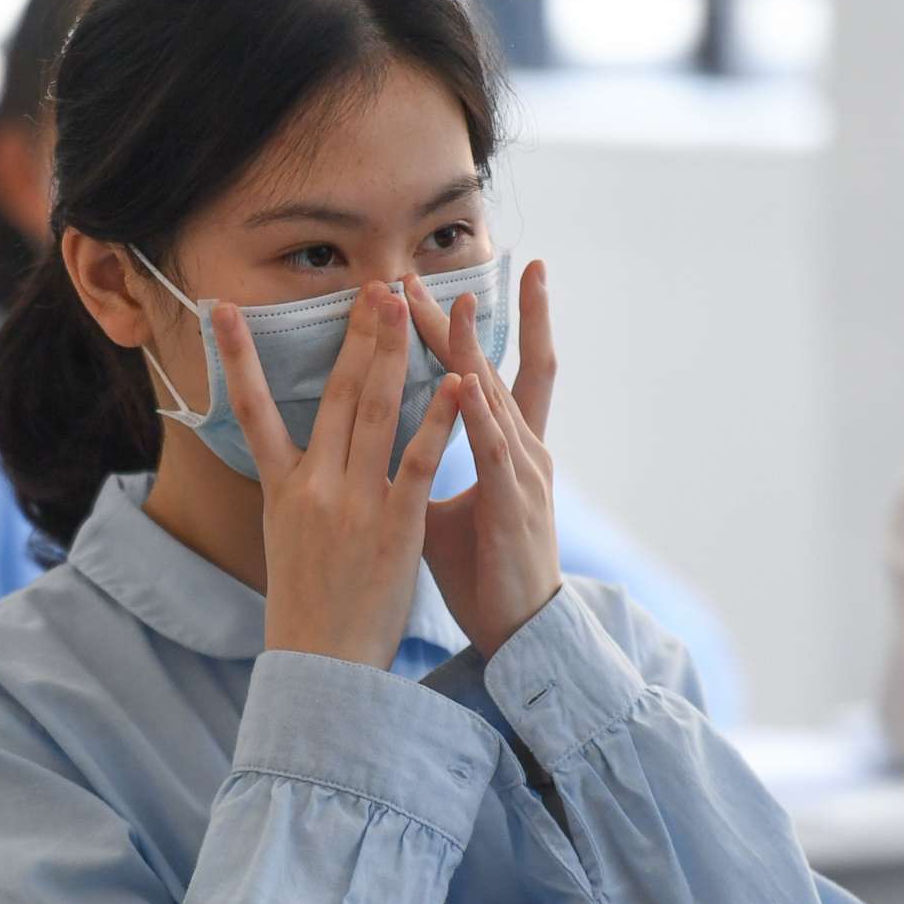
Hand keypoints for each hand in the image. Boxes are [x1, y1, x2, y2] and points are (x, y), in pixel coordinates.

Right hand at [229, 284, 463, 669]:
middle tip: (373, 285)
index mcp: (282, 490)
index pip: (251, 410)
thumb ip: (295, 491)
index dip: (236, 358)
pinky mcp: (395, 526)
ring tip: (405, 303)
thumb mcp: (284, 541)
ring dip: (391, 352)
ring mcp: (353, 504)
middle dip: (354, 336)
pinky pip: (420, 461)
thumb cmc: (309, 607)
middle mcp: (313, 487)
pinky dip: (439, 418)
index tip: (224, 309)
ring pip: (373, 412)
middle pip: (333, 395)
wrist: (322, 665)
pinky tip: (458, 381)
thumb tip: (292, 458)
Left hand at [406, 259, 562, 657]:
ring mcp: (523, 475)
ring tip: (449, 304)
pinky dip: (479, 414)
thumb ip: (417, 471)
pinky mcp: (515, 506)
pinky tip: (463, 382)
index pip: (483, 376)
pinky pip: (495, 452)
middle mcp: (520, 451)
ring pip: (494, 399)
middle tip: (426, 273)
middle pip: (486, 371)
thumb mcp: (440, 511)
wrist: (521, 631)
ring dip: (468, 351)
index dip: (461, 333)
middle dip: (457, 322)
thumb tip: (380, 446)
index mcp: (504, 450)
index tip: (438, 288)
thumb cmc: (483, 570)